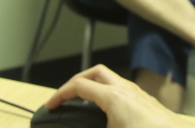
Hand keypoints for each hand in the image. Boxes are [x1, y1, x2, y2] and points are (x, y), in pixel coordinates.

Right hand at [46, 65, 194, 127]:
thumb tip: (80, 127)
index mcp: (113, 97)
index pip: (79, 86)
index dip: (60, 94)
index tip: (51, 105)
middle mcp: (125, 89)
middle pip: (94, 72)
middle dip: (77, 81)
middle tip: (66, 96)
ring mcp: (136, 92)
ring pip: (109, 78)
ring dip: (93, 85)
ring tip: (83, 101)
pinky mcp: (143, 99)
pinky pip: (120, 87)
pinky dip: (106, 92)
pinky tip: (105, 109)